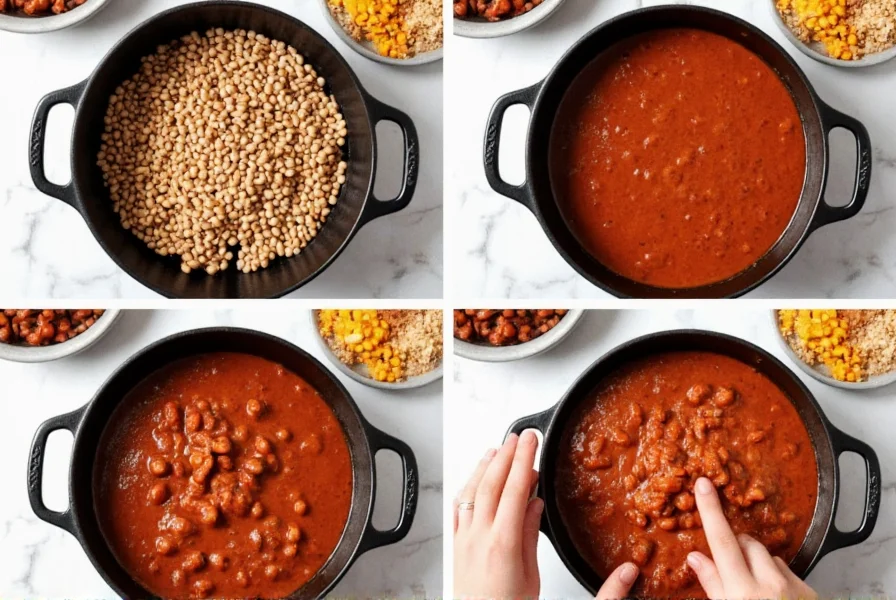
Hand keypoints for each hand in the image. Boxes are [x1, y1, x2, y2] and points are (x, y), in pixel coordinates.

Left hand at [453, 431, 541, 599]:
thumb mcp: (531, 576)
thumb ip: (530, 535)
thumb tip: (534, 504)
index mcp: (503, 543)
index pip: (514, 489)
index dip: (524, 460)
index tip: (531, 441)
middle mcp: (479, 536)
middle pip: (491, 483)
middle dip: (507, 454)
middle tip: (519, 436)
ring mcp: (464, 539)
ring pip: (472, 491)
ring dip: (485, 465)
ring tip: (498, 448)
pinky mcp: (456, 545)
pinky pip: (459, 507)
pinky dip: (469, 486)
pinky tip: (475, 479)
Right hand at [687, 477, 817, 599]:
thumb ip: (712, 586)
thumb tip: (696, 558)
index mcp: (741, 592)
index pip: (721, 540)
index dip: (711, 510)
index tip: (704, 484)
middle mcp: (768, 583)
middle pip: (745, 542)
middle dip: (734, 547)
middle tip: (727, 567)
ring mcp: (791, 586)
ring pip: (767, 555)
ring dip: (755, 562)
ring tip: (751, 586)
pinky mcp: (809, 591)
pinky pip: (786, 570)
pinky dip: (775, 576)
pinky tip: (772, 596)